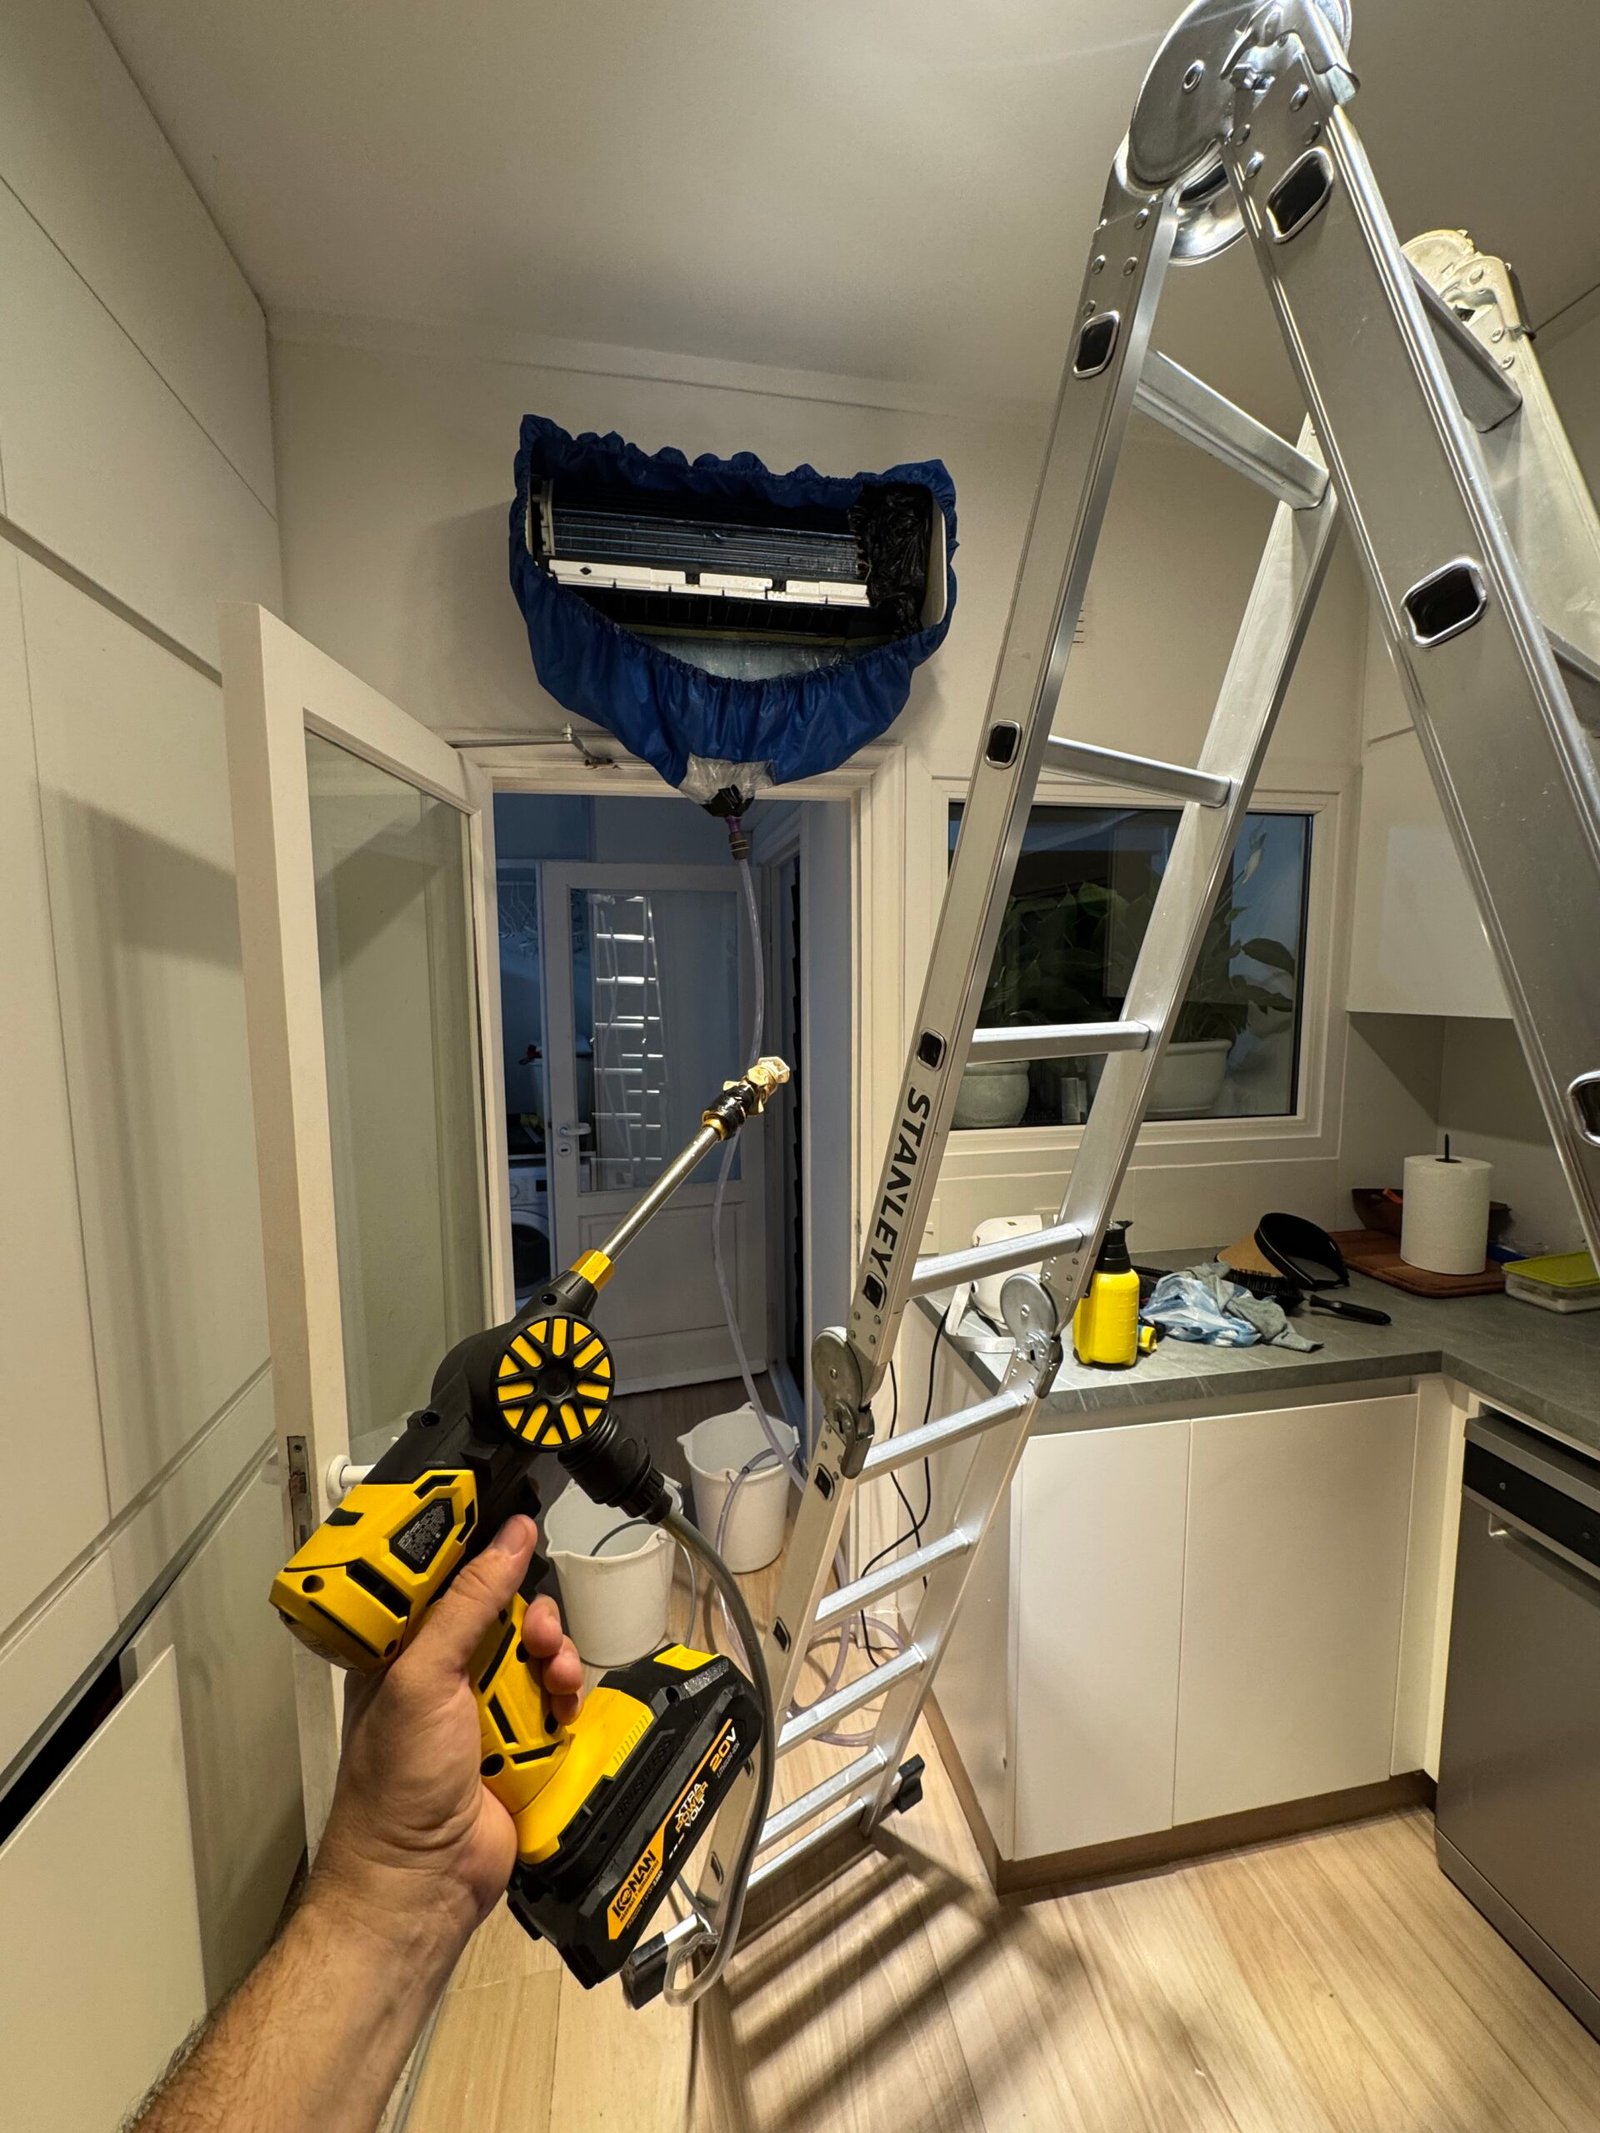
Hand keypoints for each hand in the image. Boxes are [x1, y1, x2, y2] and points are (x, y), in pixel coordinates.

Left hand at [308, 1515, 583, 1964]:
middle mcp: (444, 1674)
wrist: (425, 1884)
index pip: (447, 1579)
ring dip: (555, 1658)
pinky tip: (562, 1713)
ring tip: (554, 1679)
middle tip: (536, 1632)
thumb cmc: (395, 1789)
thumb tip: (508, 1537)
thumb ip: (468, 1603)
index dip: (482, 1554)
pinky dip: (567, 1702)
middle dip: (531, 1615)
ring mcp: (485, 1711)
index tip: (517, 1528)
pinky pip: (559, 1702)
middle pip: (506, 1612)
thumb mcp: (423, 1678)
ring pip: (539, 1654)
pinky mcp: (522, 1745)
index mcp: (403, 1650)